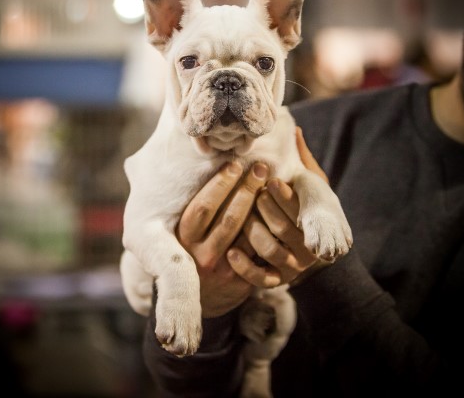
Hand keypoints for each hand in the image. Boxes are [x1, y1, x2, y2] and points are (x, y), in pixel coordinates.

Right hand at [177, 161, 279, 316]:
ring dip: (264, 209)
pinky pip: (260, 254)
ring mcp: (222, 270)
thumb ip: (192, 208)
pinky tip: (281, 214)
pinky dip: (271, 233)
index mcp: (183, 238)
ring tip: (274, 185)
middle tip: (260, 167)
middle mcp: (201, 254)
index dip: (219, 184)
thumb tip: (203, 164)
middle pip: (230, 218)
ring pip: (249, 235)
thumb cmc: (190, 252)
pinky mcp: (241, 282)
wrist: (196, 299)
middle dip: (247, 189)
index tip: (234, 164)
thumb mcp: (181, 233)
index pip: (203, 206)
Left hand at [228, 127, 327, 285]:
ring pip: (270, 250)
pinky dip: (245, 267)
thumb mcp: (308, 189)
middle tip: (251, 194)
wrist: (307, 257)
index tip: (270, 180)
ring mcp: (292, 267)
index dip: (284, 195)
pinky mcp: (276, 282)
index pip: (301, 209)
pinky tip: (231, 252)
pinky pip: (260, 279)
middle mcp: (307, 248)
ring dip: (252, 232)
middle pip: (283, 228)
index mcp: (316, 222)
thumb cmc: (302, 211)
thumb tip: (294, 130)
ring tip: (240, 219)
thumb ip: (301, 163)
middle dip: (265, 208)